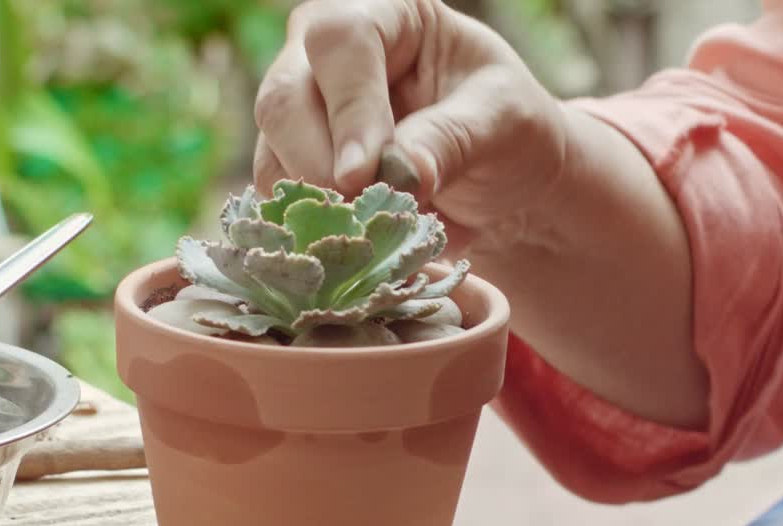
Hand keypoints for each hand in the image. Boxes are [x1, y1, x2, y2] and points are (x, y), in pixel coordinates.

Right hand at [252, 0, 567, 251]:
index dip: (350, 110)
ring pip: (273, 154)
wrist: (504, 175)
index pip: (342, 42)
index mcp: (388, 11)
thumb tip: (401, 174)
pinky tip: (369, 245)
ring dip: (323, 208)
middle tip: (366, 220)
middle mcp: (326, 48)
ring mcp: (303, 106)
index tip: (364, 176)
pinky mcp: (294, 162)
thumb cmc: (509, 129)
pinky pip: (281, 198)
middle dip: (322, 168)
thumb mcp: (502, 123)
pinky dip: (321, 230)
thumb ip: (451, 139)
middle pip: (284, 98)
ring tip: (387, 235)